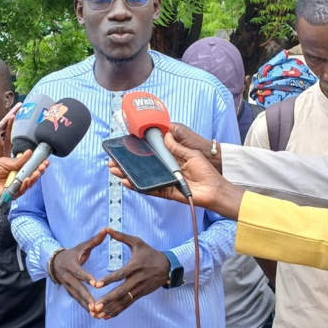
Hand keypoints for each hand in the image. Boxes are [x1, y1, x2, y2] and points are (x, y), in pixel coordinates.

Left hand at [0, 150, 47, 199]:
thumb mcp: (5, 161)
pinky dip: (25, 185)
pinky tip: (27, 179)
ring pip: (28, 184)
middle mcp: (17, 179)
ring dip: (34, 178)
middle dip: (39, 171)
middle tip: (43, 166)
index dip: (38, 165)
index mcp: (16, 170)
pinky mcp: (10, 194)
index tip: (45, 161)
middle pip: (31, 177)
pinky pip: (20, 191)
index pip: (30, 168)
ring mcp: (14, 187)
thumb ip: (18, 160)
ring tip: (38, 172)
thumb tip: (29, 153)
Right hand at [51, 229, 107, 313]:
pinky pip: (77, 300)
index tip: (96, 283)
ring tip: (96, 313)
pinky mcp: (70, 291)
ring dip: (86, 305)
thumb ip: (94, 240)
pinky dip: (85, 307)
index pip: (79, 272)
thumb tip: (106, 229)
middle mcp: (67, 277)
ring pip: (77, 297)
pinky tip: (94, 314)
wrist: (55, 262)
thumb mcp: (82, 246)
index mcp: (71, 265)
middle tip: (96, 305)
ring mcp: (67, 286)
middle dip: (86, 297)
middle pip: (77, 288)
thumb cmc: (73, 253)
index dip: (87, 278)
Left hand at [91, 228, 170, 318]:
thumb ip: (121, 237)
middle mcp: (136, 280)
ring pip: (123, 301)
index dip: (109, 280)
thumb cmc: (149, 253)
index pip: (120, 275)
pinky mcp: (140, 295)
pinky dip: (118, 311)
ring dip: (111, 308)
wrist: (167, 266)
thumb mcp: (137, 242)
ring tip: (98, 315)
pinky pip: (127, 304)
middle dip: (108, 300)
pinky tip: (108, 316)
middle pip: (121, 292)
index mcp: (134, 266)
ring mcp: (138, 289)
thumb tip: (108, 228)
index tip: (97, 285)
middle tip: (96, 306)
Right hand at [108, 132, 243, 218]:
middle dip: (127, 164)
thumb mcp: (191, 154)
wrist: (215, 189)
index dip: (139, 151)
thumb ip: (176, 147)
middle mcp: (165, 170)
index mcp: (171, 159)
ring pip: (143, 178)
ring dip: (128, 175)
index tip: (126, 147)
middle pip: (143, 166)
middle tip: (112, 161)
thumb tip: (164, 135)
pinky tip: (127, 181)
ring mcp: (164, 181)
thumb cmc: (206, 171)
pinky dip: (138, 186)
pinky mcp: (166, 192)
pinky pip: (150, 189)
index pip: (152, 154)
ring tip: (114, 170)